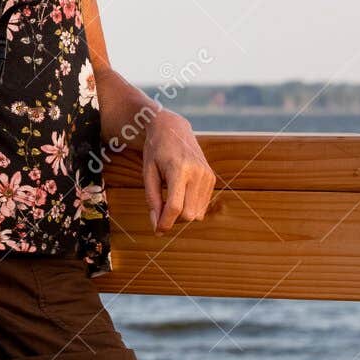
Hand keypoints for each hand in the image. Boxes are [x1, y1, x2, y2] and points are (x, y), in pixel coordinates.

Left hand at [141, 110, 215, 234]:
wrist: (173, 128)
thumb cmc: (156, 150)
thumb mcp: (148, 173)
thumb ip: (152, 199)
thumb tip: (157, 225)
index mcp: (179, 169)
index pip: (176, 207)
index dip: (166, 223)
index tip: (157, 231)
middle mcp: (198, 173)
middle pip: (188, 214)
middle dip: (173, 219)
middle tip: (160, 211)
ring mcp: (207, 175)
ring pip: (197, 214)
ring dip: (182, 215)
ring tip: (169, 199)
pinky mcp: (212, 177)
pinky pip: (203, 206)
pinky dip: (190, 207)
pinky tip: (180, 194)